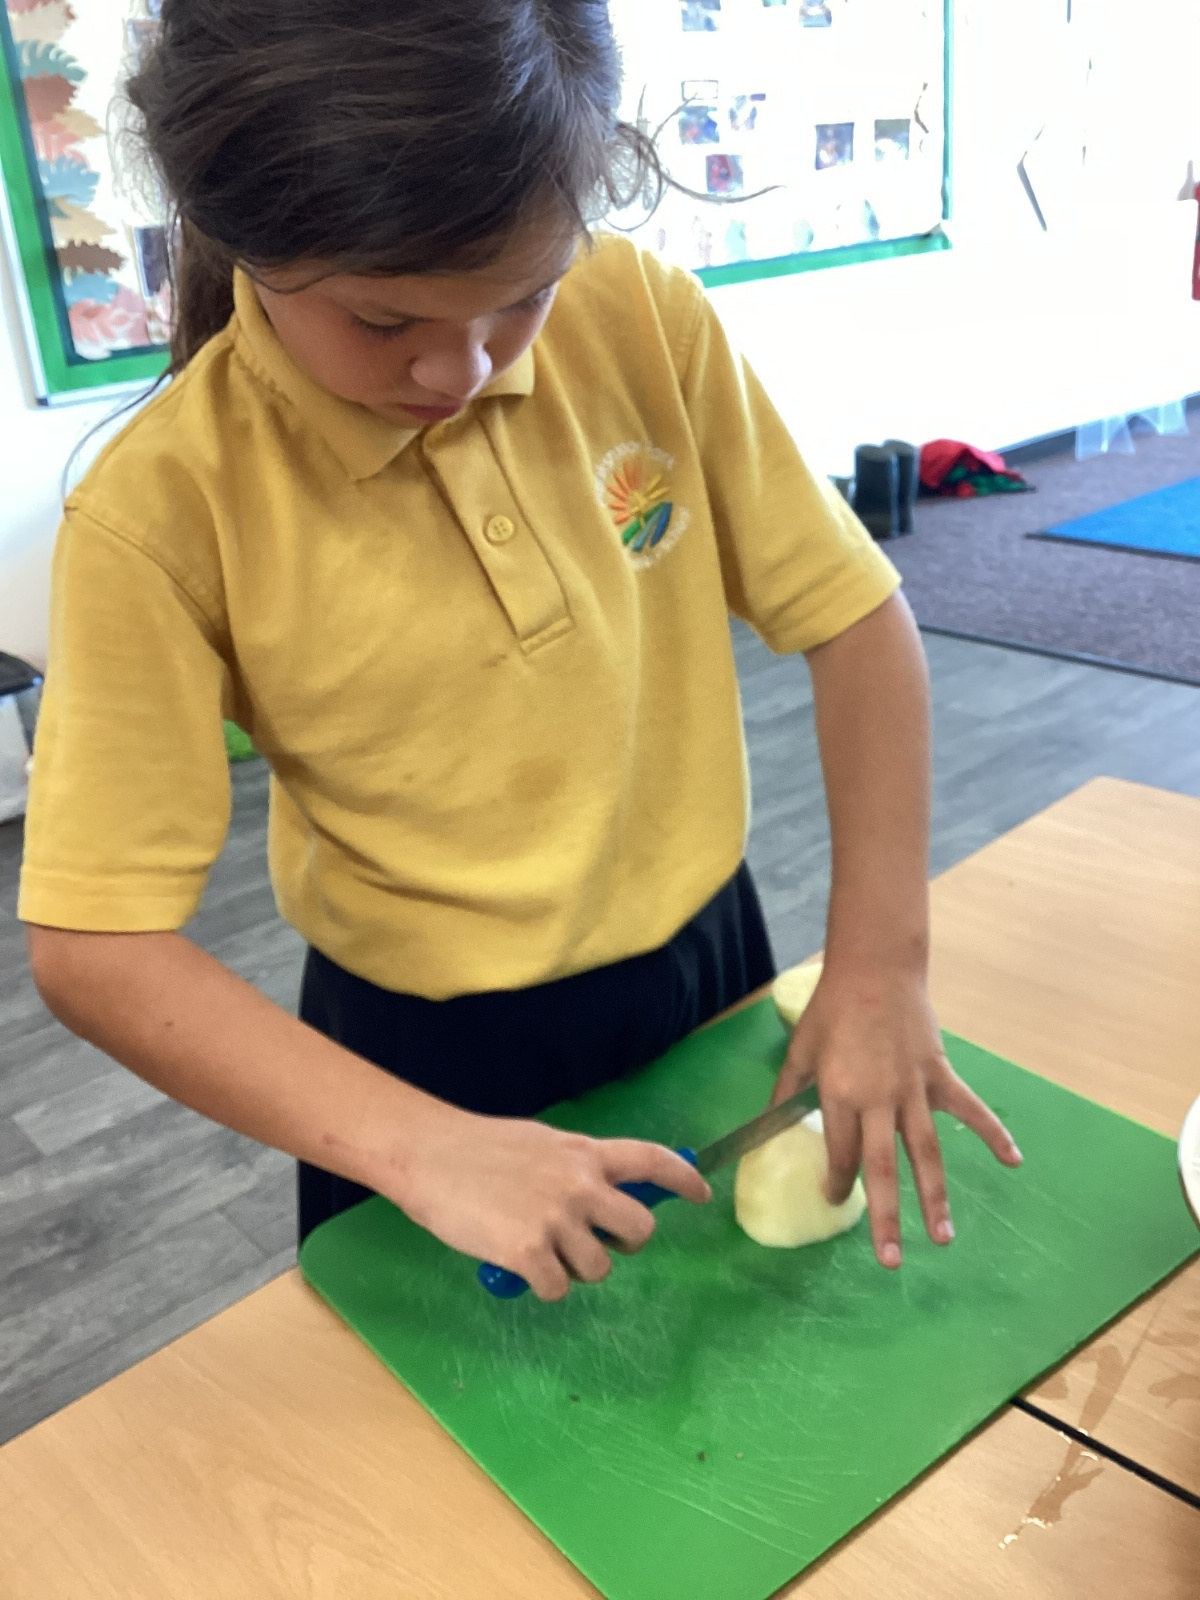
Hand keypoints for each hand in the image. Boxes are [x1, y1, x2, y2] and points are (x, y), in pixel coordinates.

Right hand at [380, 1106, 710, 1301]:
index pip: (651, 1161)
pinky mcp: (529, 1254)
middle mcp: (581, 1186)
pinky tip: (521, 1268)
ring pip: (599, 1268)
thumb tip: (595, 1193)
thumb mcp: (541, 1145)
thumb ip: (574, 1168)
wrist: (430, 1155)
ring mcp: (557, 1221)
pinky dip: (543, 1286)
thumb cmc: (478, 1147)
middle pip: (640, 1230)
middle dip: (624, 1244)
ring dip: (576, 1269)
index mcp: (584, 1153)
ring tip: (544, 1253)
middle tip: (595, 1243)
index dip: (683, 1179)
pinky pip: (558, 1289)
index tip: (701, 1193)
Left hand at [771, 965, 1021, 1267]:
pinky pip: (970, 1109)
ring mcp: (914, 1089)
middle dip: (885, 1216)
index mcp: (840, 1094)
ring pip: (927, 1152)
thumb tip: (769, 1127)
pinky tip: (1014, 1161)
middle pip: (882, 1168)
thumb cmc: (832, 1010)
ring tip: (943, 1238)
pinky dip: (993, 1133)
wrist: (875, 969)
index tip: (833, 1198)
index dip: (837, 1181)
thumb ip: (787, 1092)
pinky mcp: (940, 1075)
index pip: (841, 1154)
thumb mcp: (800, 1050)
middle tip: (891, 1260)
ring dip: (936, 1197)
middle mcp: (879, 1099)